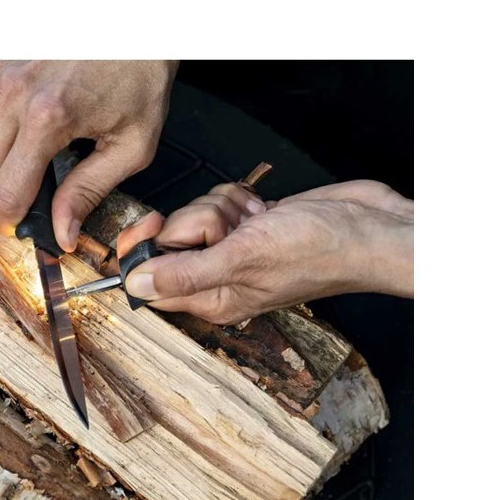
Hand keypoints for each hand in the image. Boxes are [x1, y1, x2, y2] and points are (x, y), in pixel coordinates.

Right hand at [0, 60, 176, 250]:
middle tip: (25, 185)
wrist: (135, 16)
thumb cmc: (139, 71)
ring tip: (16, 148)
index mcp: (47, 119)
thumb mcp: (133, 143)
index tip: (18, 223)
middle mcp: (12, 92)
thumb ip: (90, 190)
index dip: (9, 219)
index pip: (5, 192)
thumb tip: (62, 233)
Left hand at [117, 180, 413, 322]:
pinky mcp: (247, 225)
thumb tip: (135, 284)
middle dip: (199, 221)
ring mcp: (233, 249)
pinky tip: (265, 211)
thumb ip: (185, 274)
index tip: (155, 224)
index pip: (150, 280)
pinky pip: (219, 202)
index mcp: (212, 300)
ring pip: (197, 214)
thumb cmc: (318, 253)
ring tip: (257, 222)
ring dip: (225, 207)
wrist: (366, 227)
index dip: (143, 249)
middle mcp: (218, 278)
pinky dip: (240, 199)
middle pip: (172, 238)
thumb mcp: (243, 260)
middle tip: (232, 229)